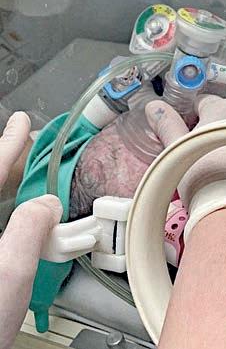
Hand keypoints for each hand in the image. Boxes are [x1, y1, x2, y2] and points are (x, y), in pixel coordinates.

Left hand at [0, 112, 62, 348]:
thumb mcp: (11, 275)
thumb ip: (30, 230)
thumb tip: (45, 203)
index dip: (7, 146)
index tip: (21, 124)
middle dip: (7, 160)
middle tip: (26, 143)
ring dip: (6, 184)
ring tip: (26, 169)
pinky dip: (6, 209)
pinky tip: (19, 208)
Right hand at [178, 95, 225, 261]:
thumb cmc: (203, 177)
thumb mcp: (176, 150)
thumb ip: (166, 125)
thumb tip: (154, 107)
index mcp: (223, 108)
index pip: (202, 101)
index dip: (187, 116)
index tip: (178, 134)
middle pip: (221, 120)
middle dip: (206, 133)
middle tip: (190, 155)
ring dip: (224, 148)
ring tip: (208, 171)